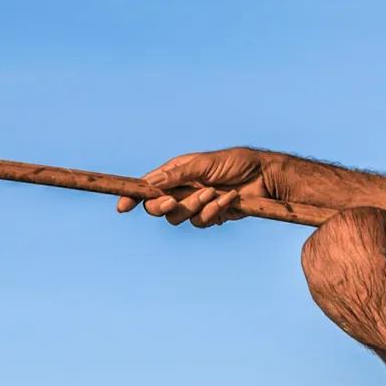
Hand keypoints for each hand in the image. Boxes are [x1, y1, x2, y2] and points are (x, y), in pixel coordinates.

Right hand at [116, 145, 276, 227]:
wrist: (263, 177)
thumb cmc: (234, 163)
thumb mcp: (203, 164)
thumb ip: (177, 174)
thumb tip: (152, 183)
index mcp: (175, 173)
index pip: (147, 187)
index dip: (132, 197)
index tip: (122, 207)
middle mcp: (182, 189)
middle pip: (158, 208)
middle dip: (163, 206)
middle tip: (172, 201)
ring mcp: (195, 204)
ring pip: (179, 218)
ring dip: (196, 206)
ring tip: (214, 192)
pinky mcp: (211, 216)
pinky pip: (202, 222)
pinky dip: (214, 211)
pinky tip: (228, 199)